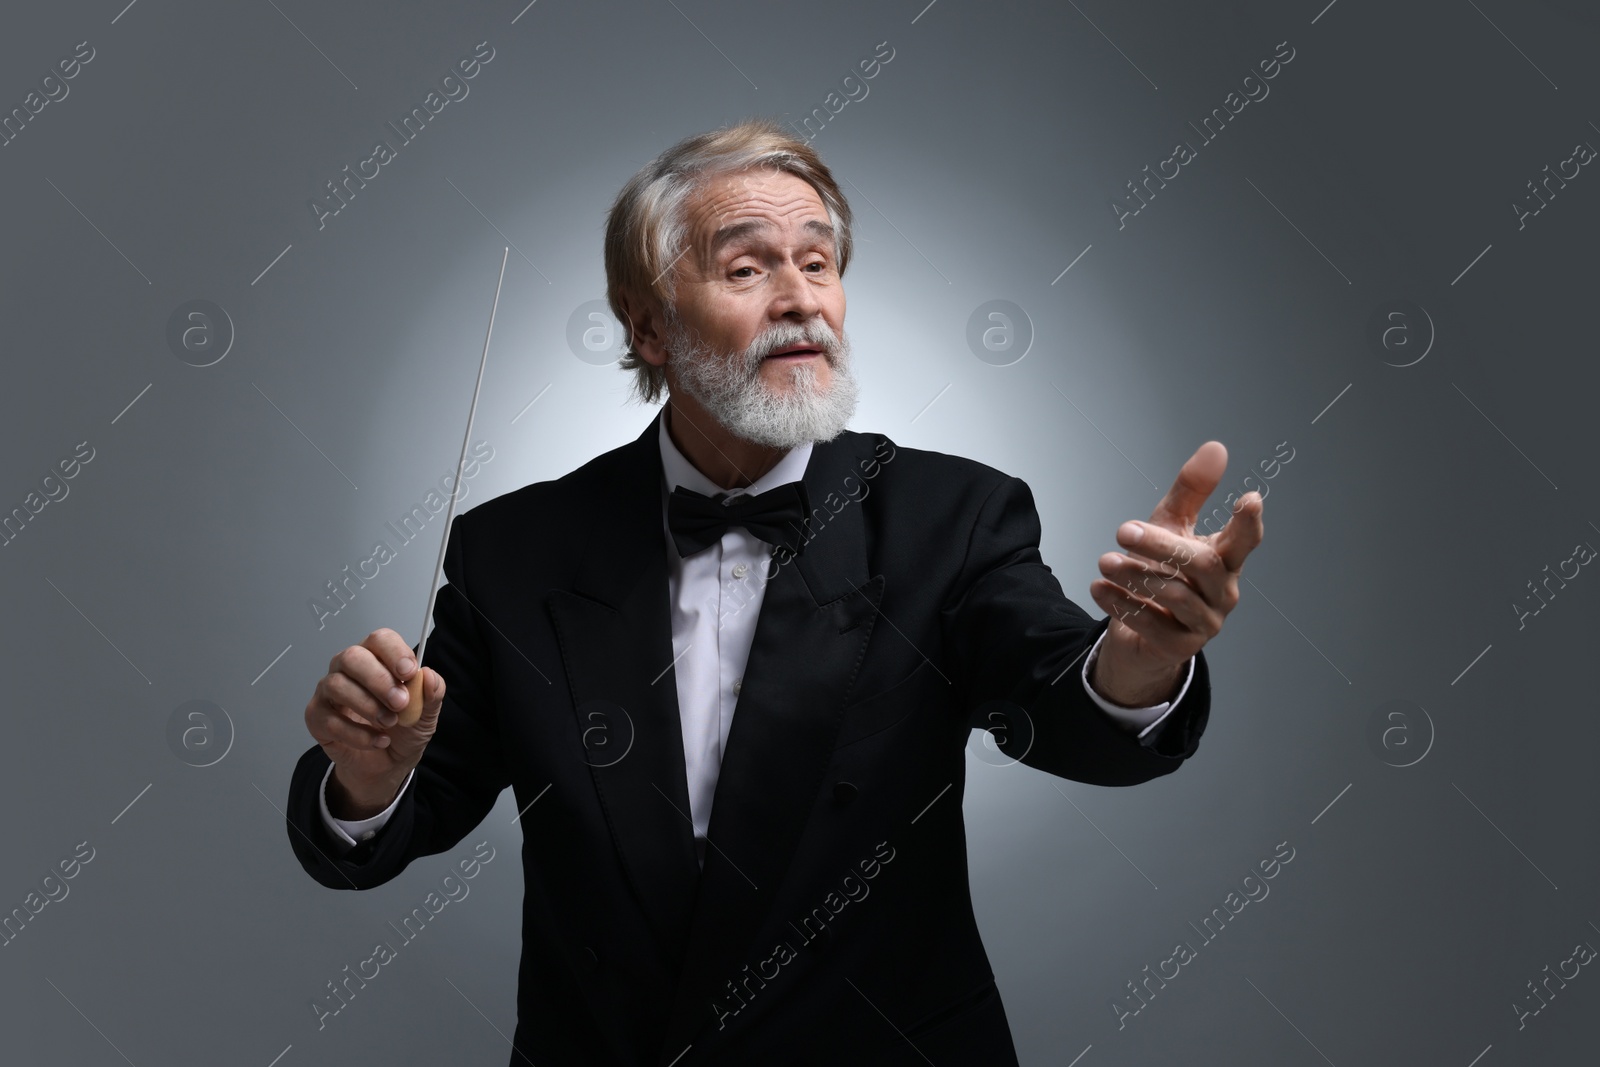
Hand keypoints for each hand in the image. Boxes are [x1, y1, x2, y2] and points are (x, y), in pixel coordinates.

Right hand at [304, 627, 445, 818]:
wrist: (387, 765)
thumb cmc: (403, 731)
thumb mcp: (427, 714)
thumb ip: (432, 694)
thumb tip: (429, 676)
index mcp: (377, 659)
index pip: (380, 640)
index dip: (394, 652)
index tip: (409, 672)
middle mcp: (348, 669)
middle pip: (352, 657)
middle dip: (378, 680)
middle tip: (400, 702)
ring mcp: (328, 692)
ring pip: (337, 685)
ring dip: (368, 706)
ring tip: (390, 723)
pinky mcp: (317, 717)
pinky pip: (330, 719)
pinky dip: (358, 734)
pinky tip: (378, 740)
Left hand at [1088, 441, 1263, 706]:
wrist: (1138, 631)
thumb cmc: (1161, 572)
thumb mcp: (1171, 526)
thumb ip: (1191, 490)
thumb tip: (1216, 448)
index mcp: (1226, 559)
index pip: (1245, 540)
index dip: (1248, 522)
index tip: (1250, 499)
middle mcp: (1222, 591)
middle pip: (1202, 564)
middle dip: (1160, 545)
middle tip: (1123, 531)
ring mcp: (1205, 622)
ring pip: (1174, 594)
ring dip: (1134, 574)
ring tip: (1105, 561)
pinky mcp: (1180, 647)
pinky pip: (1153, 624)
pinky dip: (1122, 604)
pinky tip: (1099, 588)